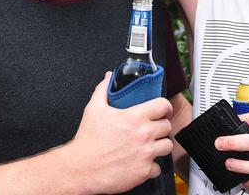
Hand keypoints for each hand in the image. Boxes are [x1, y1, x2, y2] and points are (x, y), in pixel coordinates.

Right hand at [70, 72, 173, 192]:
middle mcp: (144, 135)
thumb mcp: (94, 109)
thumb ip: (103, 89)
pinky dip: (151, 166)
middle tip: (151, 129)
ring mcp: (146, 154)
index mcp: (135, 117)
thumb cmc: (88, 140)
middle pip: (167, 126)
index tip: (161, 110)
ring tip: (149, 145)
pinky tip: (141, 162)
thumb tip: (109, 77)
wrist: (81, 168)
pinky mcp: (144, 172)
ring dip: (160, 145)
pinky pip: (157, 168)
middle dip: (160, 126)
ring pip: (167, 146)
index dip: (164, 107)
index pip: (163, 106)